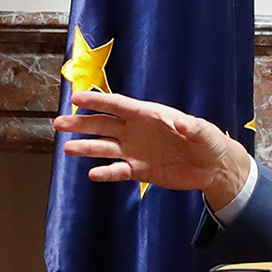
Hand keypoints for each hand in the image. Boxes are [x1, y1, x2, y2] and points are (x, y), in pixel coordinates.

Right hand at [52, 90, 255, 209]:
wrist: (212, 167)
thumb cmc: (208, 141)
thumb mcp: (204, 132)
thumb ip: (192, 127)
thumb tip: (182, 124)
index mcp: (147, 114)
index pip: (117, 105)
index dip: (96, 101)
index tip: (75, 98)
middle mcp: (136, 131)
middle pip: (103, 125)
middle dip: (81, 124)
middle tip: (59, 123)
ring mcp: (135, 151)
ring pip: (105, 148)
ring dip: (86, 148)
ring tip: (67, 149)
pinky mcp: (139, 170)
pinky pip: (118, 171)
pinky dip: (106, 173)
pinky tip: (93, 173)